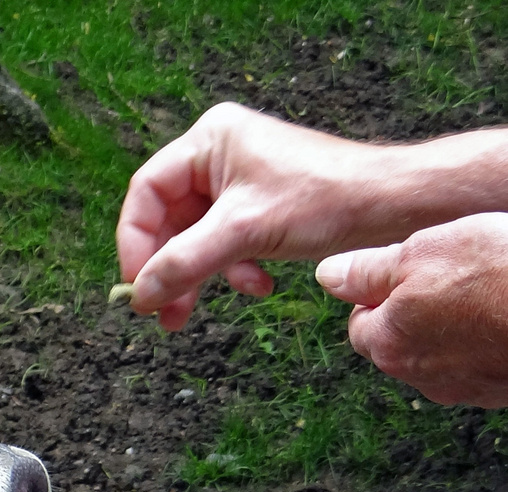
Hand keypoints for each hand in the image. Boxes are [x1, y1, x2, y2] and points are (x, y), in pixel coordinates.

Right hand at [116, 102, 385, 329]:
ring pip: (194, 237)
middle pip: (167, 220)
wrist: (395, 207)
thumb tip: (139, 296)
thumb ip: (184, 263)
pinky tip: (259, 284)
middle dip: (168, 269)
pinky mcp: (259, 205)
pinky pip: (225, 243)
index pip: (146, 193)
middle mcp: (218, 154)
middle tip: (161, 312)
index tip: (139, 285)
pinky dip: (233, 269)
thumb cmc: (326, 200)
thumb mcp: (243, 232)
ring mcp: (239, 181)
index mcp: (209, 140)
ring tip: (191, 314)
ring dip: (198, 276)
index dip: (135, 242)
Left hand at [315, 213, 507, 407]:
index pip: (360, 325)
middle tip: (453, 278)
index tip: (409, 272)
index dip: (379, 294)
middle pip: (399, 344)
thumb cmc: (500, 272)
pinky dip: (487, 342)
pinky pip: (480, 365)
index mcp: (389, 344)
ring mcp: (466, 390)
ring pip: (441, 356)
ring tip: (486, 294)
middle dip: (415, 313)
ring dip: (453, 328)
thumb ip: (369, 270)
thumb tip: (327, 276)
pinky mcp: (502, 392)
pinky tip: (506, 315)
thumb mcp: (424, 251)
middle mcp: (421, 378)